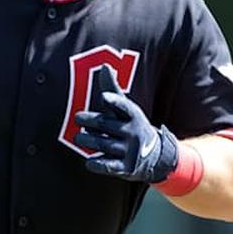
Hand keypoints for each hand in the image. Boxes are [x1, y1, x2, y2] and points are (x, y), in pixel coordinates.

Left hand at [74, 67, 178, 182]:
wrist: (155, 156)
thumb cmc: (131, 126)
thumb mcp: (126, 109)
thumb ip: (112, 89)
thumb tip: (105, 65)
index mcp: (132, 116)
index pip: (124, 107)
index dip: (114, 101)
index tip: (104, 97)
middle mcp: (132, 132)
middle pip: (106, 125)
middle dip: (90, 122)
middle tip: (77, 118)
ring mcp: (129, 151)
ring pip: (104, 144)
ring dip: (89, 141)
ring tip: (78, 138)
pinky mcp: (125, 168)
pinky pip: (109, 166)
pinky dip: (98, 164)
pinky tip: (89, 162)